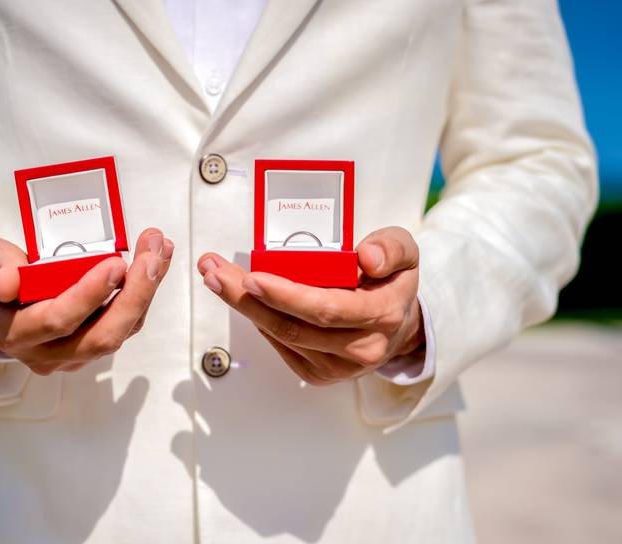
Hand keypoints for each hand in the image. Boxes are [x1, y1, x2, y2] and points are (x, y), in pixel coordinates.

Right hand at [0, 228, 173, 374]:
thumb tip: (7, 282)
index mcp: (14, 332)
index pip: (57, 320)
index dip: (89, 295)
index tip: (115, 262)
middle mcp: (46, 352)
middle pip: (101, 337)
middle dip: (134, 296)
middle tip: (153, 256)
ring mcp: (73, 353)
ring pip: (120, 332)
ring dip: (146, 291)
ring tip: (159, 249)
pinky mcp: (94, 342)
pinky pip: (126, 324)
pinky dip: (144, 291)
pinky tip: (155, 260)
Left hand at [196, 227, 424, 384]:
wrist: (399, 325)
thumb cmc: (392, 284)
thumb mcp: (405, 253)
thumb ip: (391, 248)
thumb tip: (367, 256)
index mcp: (381, 316)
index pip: (326, 308)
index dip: (285, 296)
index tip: (253, 277)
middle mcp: (360, 348)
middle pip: (292, 326)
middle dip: (247, 298)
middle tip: (216, 273)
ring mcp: (337, 367)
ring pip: (281, 336)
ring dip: (244, 306)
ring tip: (218, 277)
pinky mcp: (318, 374)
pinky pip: (280, 345)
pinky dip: (259, 319)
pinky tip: (243, 297)